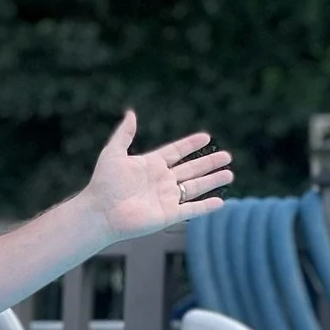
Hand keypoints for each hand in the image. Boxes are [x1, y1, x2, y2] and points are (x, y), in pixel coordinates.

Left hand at [79, 110, 231, 246]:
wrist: (100, 212)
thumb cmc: (103, 183)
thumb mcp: (113, 153)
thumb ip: (124, 134)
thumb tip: (131, 113)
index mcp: (151, 165)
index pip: (176, 152)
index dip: (190, 145)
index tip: (206, 137)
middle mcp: (161, 181)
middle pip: (191, 170)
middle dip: (209, 163)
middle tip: (227, 156)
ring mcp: (166, 198)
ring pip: (195, 188)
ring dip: (212, 181)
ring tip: (229, 174)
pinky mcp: (168, 215)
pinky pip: (191, 210)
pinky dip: (206, 206)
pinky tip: (220, 202)